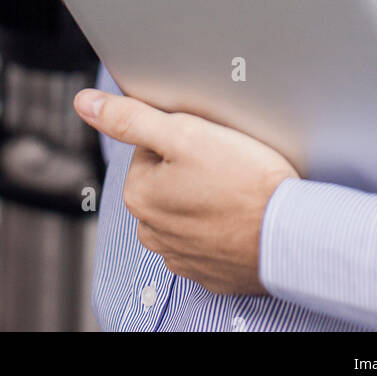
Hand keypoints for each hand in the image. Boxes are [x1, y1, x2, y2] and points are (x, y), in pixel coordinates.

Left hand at [75, 89, 298, 295]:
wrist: (292, 234)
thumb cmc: (243, 181)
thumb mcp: (183, 132)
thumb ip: (130, 117)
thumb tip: (85, 103)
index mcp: (138, 194)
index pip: (152, 145)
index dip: (182, 135)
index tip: (208, 142)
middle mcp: (151, 231)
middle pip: (167, 177)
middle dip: (191, 167)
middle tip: (226, 164)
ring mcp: (181, 256)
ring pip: (187, 207)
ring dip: (205, 197)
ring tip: (235, 190)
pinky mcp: (210, 272)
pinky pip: (208, 237)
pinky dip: (221, 225)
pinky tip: (240, 215)